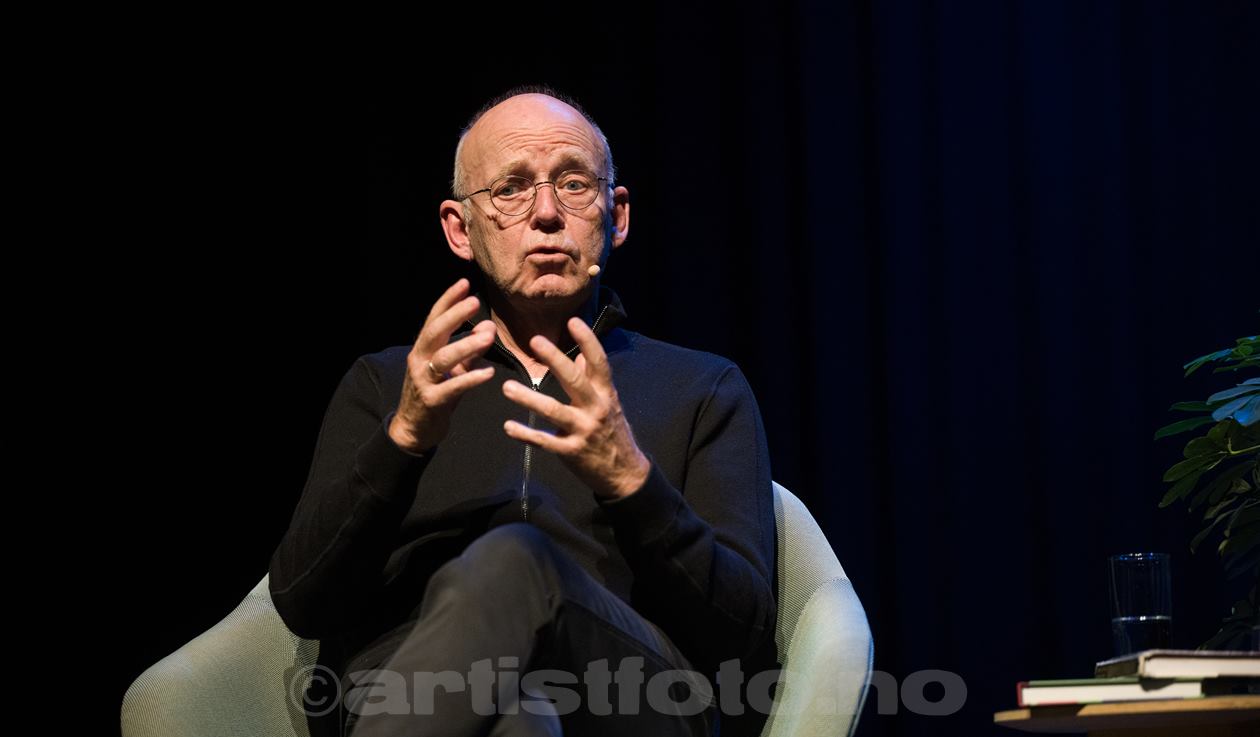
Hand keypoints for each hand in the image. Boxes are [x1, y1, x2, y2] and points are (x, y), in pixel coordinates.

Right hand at [389, 278, 496, 452]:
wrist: (414, 429)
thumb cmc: (435, 394)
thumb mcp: (452, 369)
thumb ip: (469, 350)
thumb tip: (488, 327)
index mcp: (423, 349)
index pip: (434, 319)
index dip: (448, 300)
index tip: (464, 283)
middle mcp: (419, 360)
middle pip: (435, 332)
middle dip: (455, 315)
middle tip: (474, 302)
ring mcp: (423, 381)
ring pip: (443, 358)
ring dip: (467, 345)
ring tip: (488, 335)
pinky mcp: (432, 401)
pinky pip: (453, 387)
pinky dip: (471, 378)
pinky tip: (489, 373)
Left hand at [501, 317, 649, 499]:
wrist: (625, 473)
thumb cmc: (613, 432)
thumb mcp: (609, 403)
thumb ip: (593, 380)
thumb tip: (579, 355)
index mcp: (606, 393)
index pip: (599, 362)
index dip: (588, 341)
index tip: (573, 321)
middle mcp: (596, 408)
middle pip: (575, 380)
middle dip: (555, 360)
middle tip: (535, 341)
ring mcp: (584, 431)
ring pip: (554, 411)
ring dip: (529, 399)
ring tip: (506, 387)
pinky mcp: (571, 451)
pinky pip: (546, 441)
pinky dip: (527, 434)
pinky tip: (509, 426)